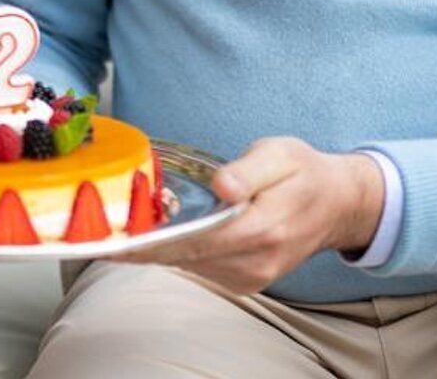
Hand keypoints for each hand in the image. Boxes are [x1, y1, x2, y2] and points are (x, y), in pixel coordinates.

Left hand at [114, 136, 383, 293]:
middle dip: (141, 248)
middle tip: (98, 234)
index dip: (152, 241)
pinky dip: (175, 254)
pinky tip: (154, 236)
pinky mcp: (247, 282)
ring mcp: (252, 277)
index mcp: (264, 227)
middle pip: (185, 257)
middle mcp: (257, 261)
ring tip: (119, 231)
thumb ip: (249, 170)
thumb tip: (221, 186)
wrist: (338, 205)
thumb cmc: (303, 172)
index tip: (113, 240)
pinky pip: (200, 269)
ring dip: (155, 250)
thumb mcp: (280, 154)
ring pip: (189, 266)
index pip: (196, 239)